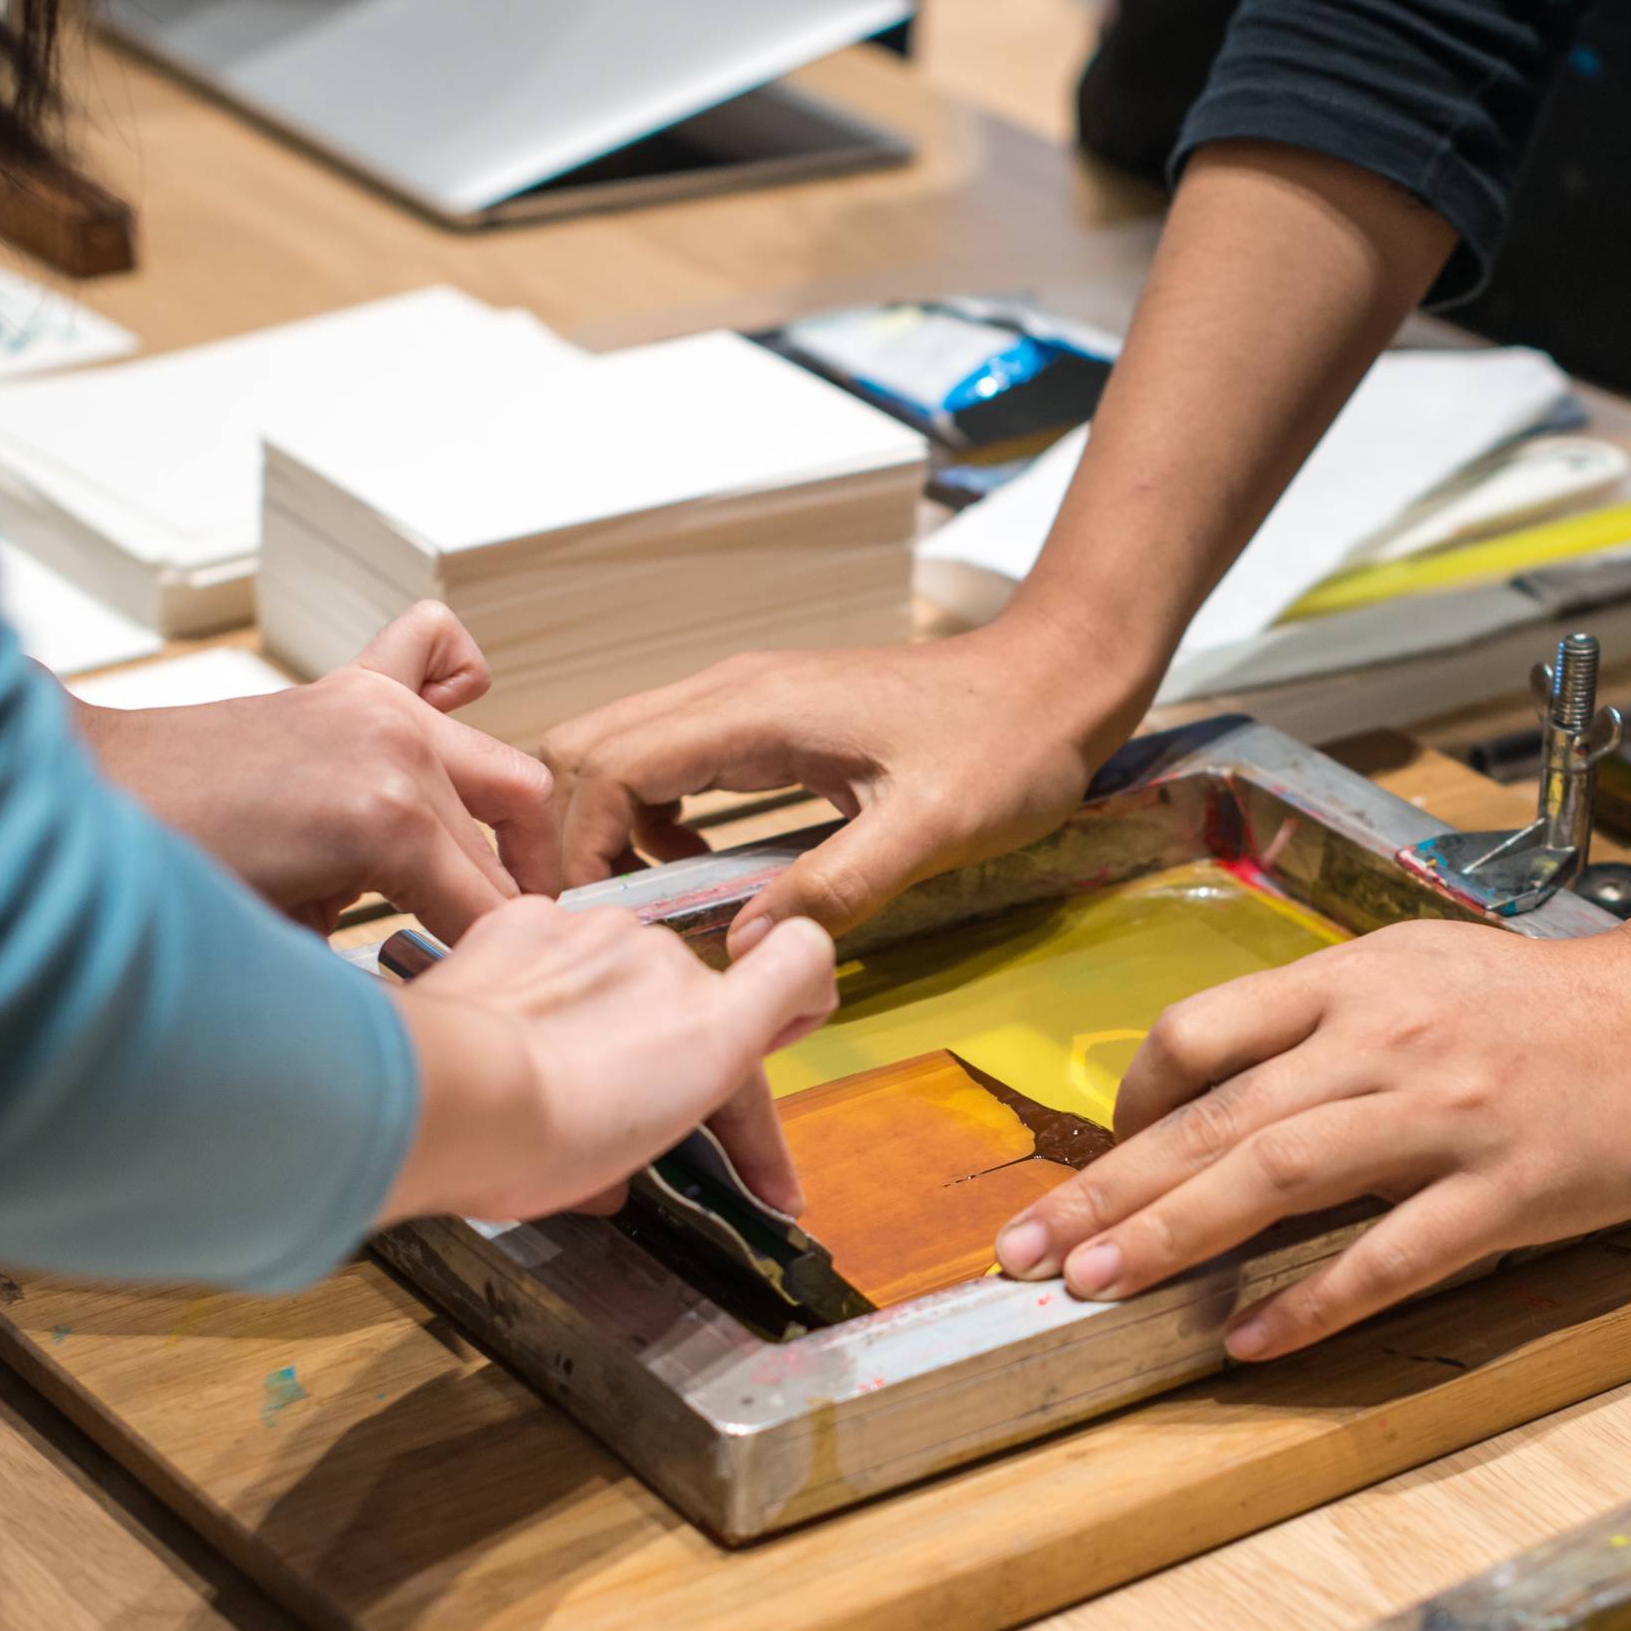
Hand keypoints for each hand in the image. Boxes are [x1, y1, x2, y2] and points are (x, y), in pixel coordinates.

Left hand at [74, 604, 553, 937]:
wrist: (93, 792)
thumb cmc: (168, 874)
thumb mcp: (286, 945)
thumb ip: (376, 952)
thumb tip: (434, 975)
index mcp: (386, 821)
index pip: (489, 908)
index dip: (488, 961)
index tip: (483, 986)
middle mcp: (398, 748)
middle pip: (499, 846)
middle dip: (497, 908)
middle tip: (480, 949)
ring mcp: (380, 707)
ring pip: (499, 772)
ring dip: (495, 829)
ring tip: (476, 878)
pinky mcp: (351, 685)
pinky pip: (438, 651)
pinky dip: (460, 683)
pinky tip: (449, 725)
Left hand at [380, 896, 837, 1226]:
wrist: (446, 1094)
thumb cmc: (539, 1145)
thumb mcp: (618, 1170)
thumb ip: (640, 1151)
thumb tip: (609, 1179)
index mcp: (716, 1029)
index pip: (804, 962)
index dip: (800, 991)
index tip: (778, 1029)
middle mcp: (670, 961)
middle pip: (686, 993)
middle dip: (659, 1042)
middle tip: (611, 1105)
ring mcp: (599, 930)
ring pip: (615, 967)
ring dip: (595, 1008)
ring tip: (545, 1065)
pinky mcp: (532, 916)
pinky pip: (553, 945)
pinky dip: (540, 980)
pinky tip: (510, 1022)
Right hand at [538, 619, 1142, 948]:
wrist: (1056, 680)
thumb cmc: (1005, 748)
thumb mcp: (929, 831)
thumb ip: (834, 889)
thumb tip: (738, 950)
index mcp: (754, 711)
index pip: (608, 767)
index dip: (581, 848)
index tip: (594, 926)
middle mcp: (733, 692)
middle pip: (590, 747)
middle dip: (574, 834)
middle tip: (603, 923)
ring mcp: (746, 698)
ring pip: (624, 748)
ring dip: (613, 825)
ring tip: (652, 906)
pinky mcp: (768, 716)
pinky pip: (673, 759)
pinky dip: (657, 815)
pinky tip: (706, 870)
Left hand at [989, 919, 1630, 1358]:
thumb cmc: (1541, 1011)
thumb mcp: (1415, 978)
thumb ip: (1319, 1028)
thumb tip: (1212, 1098)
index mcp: (1351, 983)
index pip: (1200, 1034)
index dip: (1129, 1105)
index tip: (1096, 1164)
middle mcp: (1383, 1040)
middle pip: (1215, 1117)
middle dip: (1106, 1190)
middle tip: (1026, 1252)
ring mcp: (1443, 1114)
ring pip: (1280, 1174)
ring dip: (1175, 1235)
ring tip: (1097, 1289)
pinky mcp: (1505, 1186)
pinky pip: (1391, 1251)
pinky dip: (1313, 1300)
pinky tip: (1249, 1340)